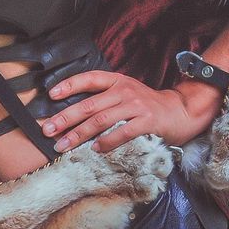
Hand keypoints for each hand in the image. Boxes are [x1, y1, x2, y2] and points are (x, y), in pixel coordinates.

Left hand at [40, 71, 219, 153]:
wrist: (181, 111)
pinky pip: (122, 132)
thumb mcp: (126, 93)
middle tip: (48, 130)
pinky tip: (95, 149)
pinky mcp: (147, 121)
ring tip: (64, 145)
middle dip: (65, 118)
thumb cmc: (147, 105)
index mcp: (117, 81)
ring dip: (79, 134)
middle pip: (89, 104)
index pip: (89, 78)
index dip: (69, 85)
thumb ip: (105, 98)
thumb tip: (74, 112)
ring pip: (101, 120)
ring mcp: (136, 105)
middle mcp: (124, 90)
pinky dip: (107, 142)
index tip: (51, 94)